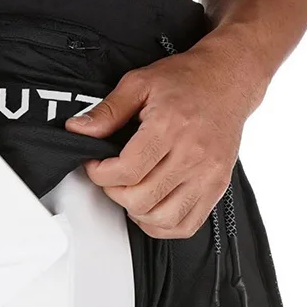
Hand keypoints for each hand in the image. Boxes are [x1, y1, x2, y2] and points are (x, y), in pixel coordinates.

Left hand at [64, 43, 259, 237]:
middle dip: (115, 192)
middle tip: (112, 176)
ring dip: (137, 212)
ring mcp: (207, 175)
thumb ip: (107, 111)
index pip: (126, 171)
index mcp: (170, 127)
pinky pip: (186, 225)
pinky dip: (162, 225)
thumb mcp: (139, 82)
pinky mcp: (217, 187)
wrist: (229, 80)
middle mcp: (192, 155)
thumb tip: (78, 129)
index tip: (96, 164)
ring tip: (132, 191)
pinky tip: (152, 207)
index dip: (100, 174)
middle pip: (140, 199)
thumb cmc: (185, 80)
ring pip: (161, 219)